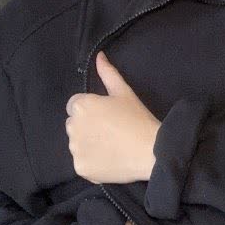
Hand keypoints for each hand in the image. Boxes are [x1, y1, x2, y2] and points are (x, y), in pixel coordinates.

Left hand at [65, 50, 160, 184]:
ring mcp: (75, 149)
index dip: (91, 110)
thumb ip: (108, 73)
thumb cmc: (138, 118)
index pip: (74, 106)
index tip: (107, 117)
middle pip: (73, 125)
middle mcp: (72, 126)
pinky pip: (82, 163)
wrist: (151, 151)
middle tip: (109, 131)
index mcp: (81, 105)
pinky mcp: (80, 167)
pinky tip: (109, 160)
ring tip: (110, 147)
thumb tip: (99, 56)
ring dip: (87, 145)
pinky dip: (92, 163)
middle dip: (86, 127)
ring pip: (76, 144)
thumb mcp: (124, 92)